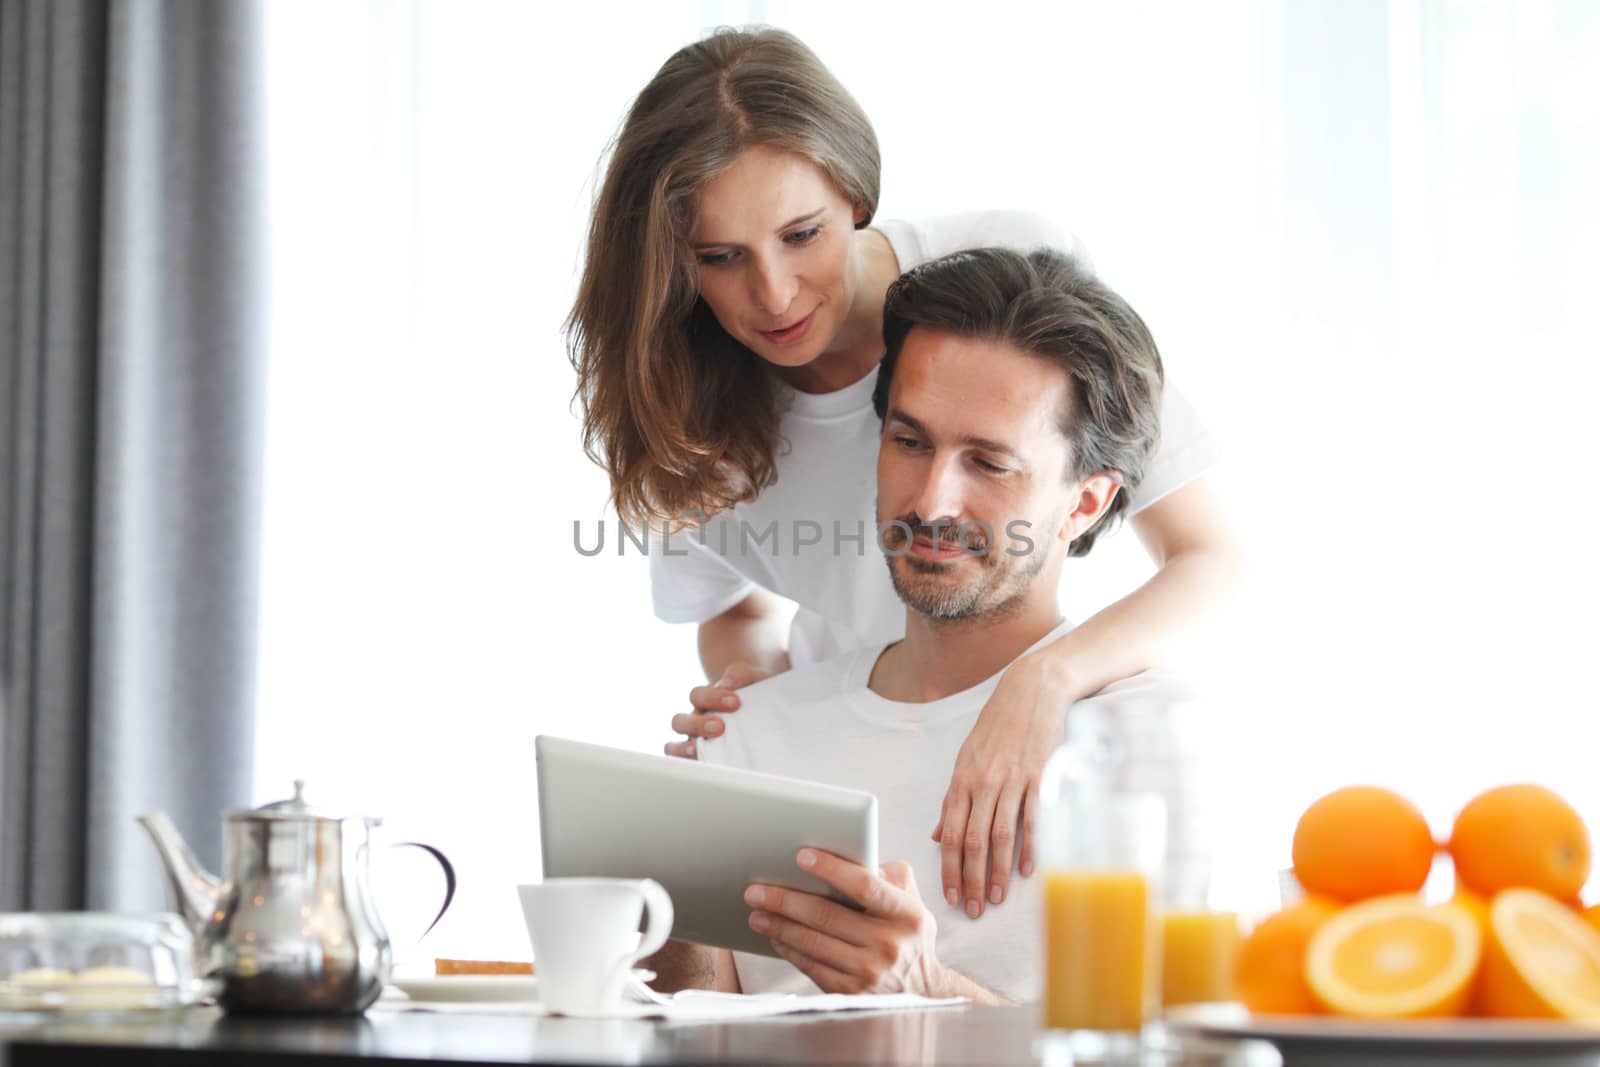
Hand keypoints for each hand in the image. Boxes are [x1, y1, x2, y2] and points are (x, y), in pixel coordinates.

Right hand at [663, 662, 773, 758]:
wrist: (769, 714)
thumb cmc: (757, 695)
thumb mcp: (754, 679)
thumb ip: (740, 674)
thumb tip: (728, 683)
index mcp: (705, 701)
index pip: (697, 696)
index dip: (711, 698)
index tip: (735, 702)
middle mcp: (696, 722)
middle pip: (679, 722)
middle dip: (698, 724)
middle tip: (720, 727)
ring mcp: (697, 743)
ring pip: (674, 747)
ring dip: (685, 748)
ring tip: (700, 750)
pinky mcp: (703, 761)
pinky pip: (684, 767)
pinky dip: (688, 766)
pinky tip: (705, 767)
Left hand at [744, 850, 945, 995]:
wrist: (922, 991)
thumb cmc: (908, 933)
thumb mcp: (913, 899)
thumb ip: (890, 874)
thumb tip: (853, 858)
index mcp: (906, 914)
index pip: (864, 886)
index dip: (831, 869)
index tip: (802, 855)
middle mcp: (889, 945)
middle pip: (827, 916)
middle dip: (786, 900)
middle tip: (756, 888)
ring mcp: (869, 973)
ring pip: (813, 943)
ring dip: (779, 925)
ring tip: (756, 910)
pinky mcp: (851, 993)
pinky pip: (811, 966)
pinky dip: (789, 949)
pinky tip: (774, 935)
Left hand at [931, 651, 1072, 916]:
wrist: (1031, 692)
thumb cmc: (997, 726)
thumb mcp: (966, 758)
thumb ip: (954, 799)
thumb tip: (939, 834)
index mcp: (962, 779)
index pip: (951, 833)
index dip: (949, 868)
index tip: (950, 895)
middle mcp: (984, 783)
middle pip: (974, 842)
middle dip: (970, 879)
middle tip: (971, 909)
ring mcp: (1013, 781)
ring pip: (1001, 836)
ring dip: (997, 872)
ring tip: (994, 899)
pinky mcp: (1040, 778)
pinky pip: (1033, 820)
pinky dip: (1028, 849)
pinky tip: (1024, 872)